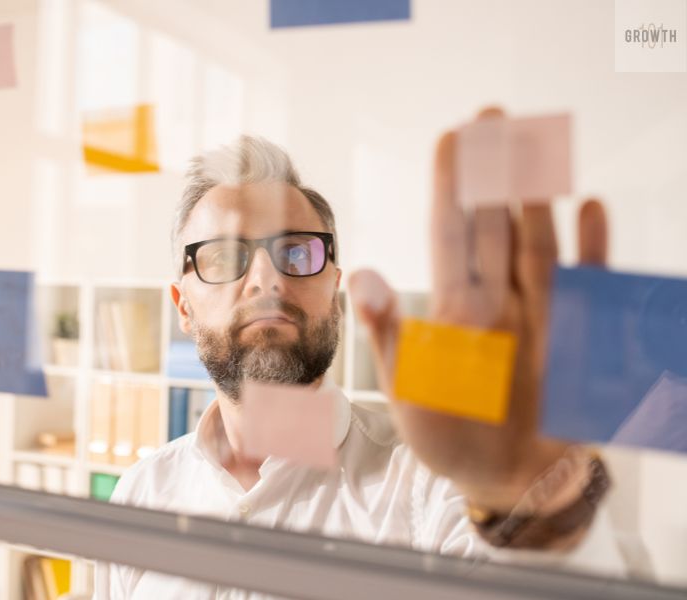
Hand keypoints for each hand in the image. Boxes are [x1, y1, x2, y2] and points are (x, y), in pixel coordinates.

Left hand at [349, 108, 608, 511]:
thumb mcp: (408, 386)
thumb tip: (360, 272)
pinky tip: (589, 206)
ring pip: (538, 243)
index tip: (453, 136)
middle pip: (495, 224)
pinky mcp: (576, 336)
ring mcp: (538, 313)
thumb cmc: (448, 434)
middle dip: (494, 171)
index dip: (452, 184)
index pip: (451, 232)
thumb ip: (389, 330)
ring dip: (537, 197)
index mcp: (453, 309)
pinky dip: (591, 249)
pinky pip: (586, 285)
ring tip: (536, 147)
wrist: (504, 480)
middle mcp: (496, 300)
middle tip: (495, 115)